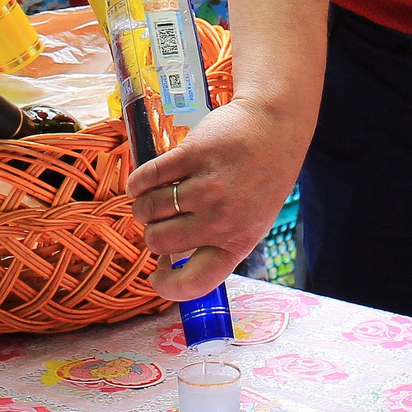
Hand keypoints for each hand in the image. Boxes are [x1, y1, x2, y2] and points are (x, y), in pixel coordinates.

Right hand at [125, 96, 309, 301]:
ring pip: (148, 210)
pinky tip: (141, 182)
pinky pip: (147, 178)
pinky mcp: (194, 155)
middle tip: (162, 219)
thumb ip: (214, 243)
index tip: (156, 277)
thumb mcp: (249, 221)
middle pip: (159, 241)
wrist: (274, 125)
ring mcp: (208, 188)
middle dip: (152, 232)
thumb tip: (165, 260)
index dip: (168, 287)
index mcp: (237, 243)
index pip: (196, 282)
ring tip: (154, 197)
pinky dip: (138, 182)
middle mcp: (223, 221)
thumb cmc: (259, 179)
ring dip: (143, 205)